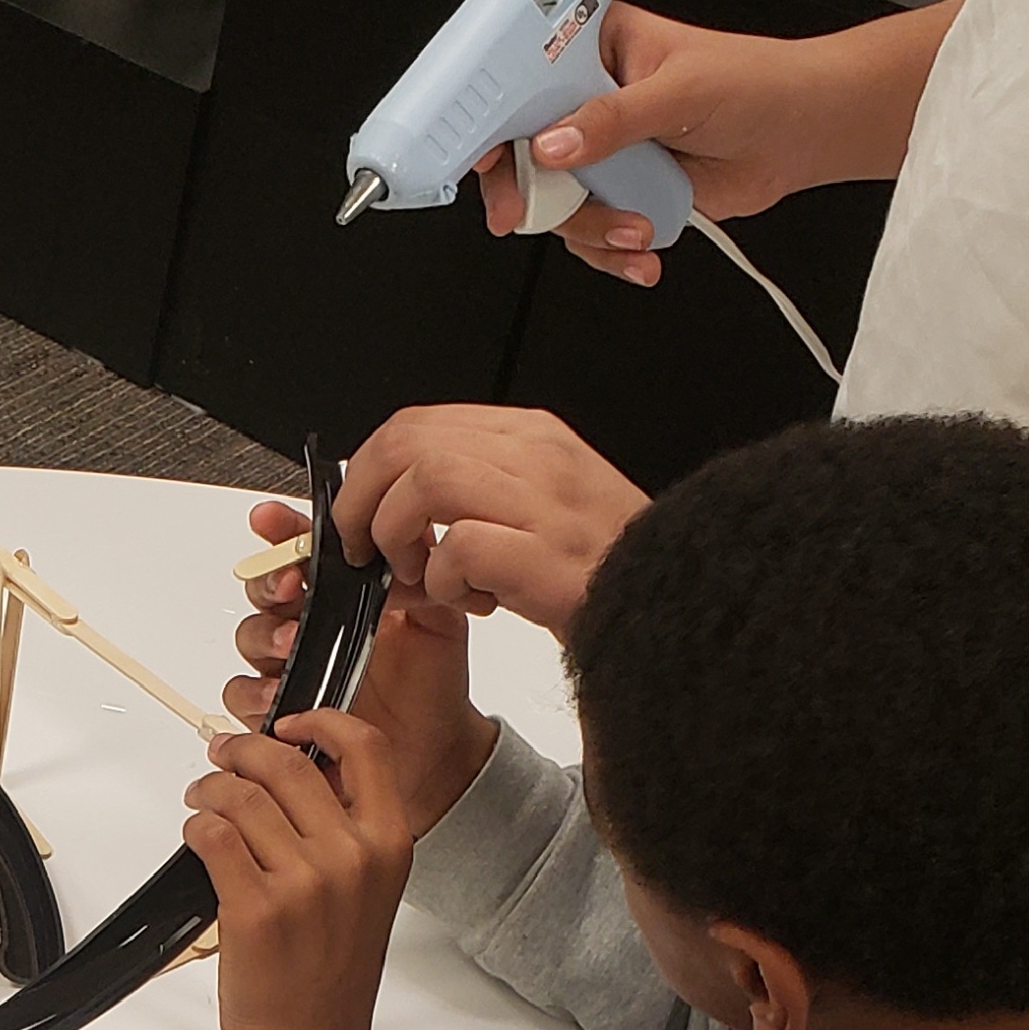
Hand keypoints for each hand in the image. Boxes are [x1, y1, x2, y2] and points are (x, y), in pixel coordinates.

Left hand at [183, 714, 410, 1029]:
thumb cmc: (331, 975)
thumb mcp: (365, 893)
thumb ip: (342, 830)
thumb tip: (290, 772)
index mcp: (389, 845)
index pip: (366, 748)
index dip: (320, 720)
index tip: (288, 723)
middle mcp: (351, 857)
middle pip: (286, 764)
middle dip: (241, 752)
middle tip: (221, 757)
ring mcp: (302, 882)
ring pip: (239, 797)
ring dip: (209, 791)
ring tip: (202, 803)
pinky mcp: (253, 907)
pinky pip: (211, 835)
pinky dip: (195, 827)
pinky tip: (197, 837)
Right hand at [226, 500, 495, 835]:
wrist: (435, 748)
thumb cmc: (432, 683)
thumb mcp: (439, 620)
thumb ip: (418, 581)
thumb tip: (401, 545)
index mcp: (340, 593)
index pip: (300, 550)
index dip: (281, 532)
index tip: (272, 521)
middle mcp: (307, 625)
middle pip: (263, 589)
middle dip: (270, 581)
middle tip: (291, 586)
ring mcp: (289, 666)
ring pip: (249, 638)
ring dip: (264, 636)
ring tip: (292, 644)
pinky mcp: (277, 711)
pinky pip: (241, 697)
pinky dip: (253, 694)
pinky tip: (278, 695)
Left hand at [333, 406, 646, 637]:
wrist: (669, 605)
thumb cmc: (600, 564)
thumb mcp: (535, 503)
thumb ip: (469, 489)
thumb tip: (386, 506)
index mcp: (528, 436)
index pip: (415, 424)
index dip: (367, 470)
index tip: (358, 513)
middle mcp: (535, 456)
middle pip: (405, 442)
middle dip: (362, 500)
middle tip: (364, 548)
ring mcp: (543, 502)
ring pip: (424, 480)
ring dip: (397, 533)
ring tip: (419, 573)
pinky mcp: (544, 555)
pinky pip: (458, 547)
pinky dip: (442, 580)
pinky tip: (468, 599)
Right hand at [469, 3, 875, 283]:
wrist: (806, 133)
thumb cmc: (759, 83)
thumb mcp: (680, 90)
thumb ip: (614, 118)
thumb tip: (556, 142)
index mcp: (592, 51)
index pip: (521, 81)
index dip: (495, 117)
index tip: (486, 152)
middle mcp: (589, 101)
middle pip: (524, 151)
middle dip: (530, 192)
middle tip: (526, 211)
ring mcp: (605, 152)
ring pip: (557, 202)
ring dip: (591, 227)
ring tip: (634, 226)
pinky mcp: (624, 193)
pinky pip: (590, 232)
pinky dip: (610, 251)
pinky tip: (639, 249)